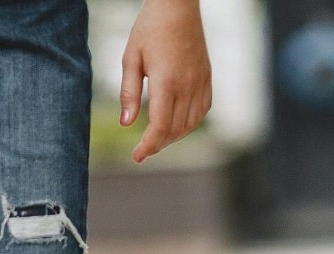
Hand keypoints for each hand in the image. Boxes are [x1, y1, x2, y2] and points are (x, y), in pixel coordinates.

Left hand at [120, 0, 212, 163]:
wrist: (178, 6)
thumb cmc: (150, 29)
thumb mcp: (131, 58)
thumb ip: (129, 93)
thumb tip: (126, 124)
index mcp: (166, 82)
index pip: (160, 127)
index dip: (148, 147)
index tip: (136, 157)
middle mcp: (187, 85)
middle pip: (174, 130)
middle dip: (157, 145)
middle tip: (141, 151)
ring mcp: (200, 81)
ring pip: (190, 124)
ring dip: (172, 137)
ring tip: (155, 139)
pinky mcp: (207, 77)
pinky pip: (202, 110)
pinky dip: (189, 124)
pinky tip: (176, 124)